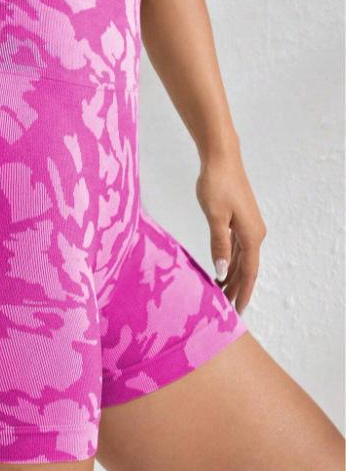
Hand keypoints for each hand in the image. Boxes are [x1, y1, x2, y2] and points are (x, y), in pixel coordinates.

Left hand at [195, 150, 266, 314]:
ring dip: (232, 276)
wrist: (221, 159)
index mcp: (251, 235)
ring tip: (220, 293)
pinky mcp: (240, 219)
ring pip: (241, 258)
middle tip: (224, 308)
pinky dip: (230, 261)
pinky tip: (221, 269)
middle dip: (236, 288)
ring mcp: (248, 226)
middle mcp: (254, 233)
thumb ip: (219, 245)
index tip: (237, 312)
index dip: (242, 292)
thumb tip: (222, 272)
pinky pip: (237, 247)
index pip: (249, 272)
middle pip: (246, 268)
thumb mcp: (215, 217)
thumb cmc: (217, 184)